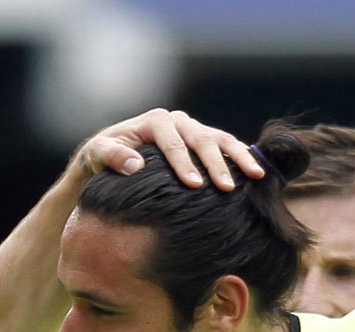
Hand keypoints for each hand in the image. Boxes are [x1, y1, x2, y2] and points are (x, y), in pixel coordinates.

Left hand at [76, 109, 264, 191]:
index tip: (194, 185)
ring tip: (255, 176)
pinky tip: (256, 173)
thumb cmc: (105, 156)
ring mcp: (192, 129)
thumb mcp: (99, 155)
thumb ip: (114, 157)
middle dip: (215, 164)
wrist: (113, 155)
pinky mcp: (202, 141)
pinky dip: (241, 157)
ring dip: (239, 157)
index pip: (173, 142)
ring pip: (220, 139)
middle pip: (201, 139)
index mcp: (155, 121)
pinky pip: (226, 145)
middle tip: (226, 188)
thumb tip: (136, 165)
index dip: (184, 163)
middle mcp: (177, 121)